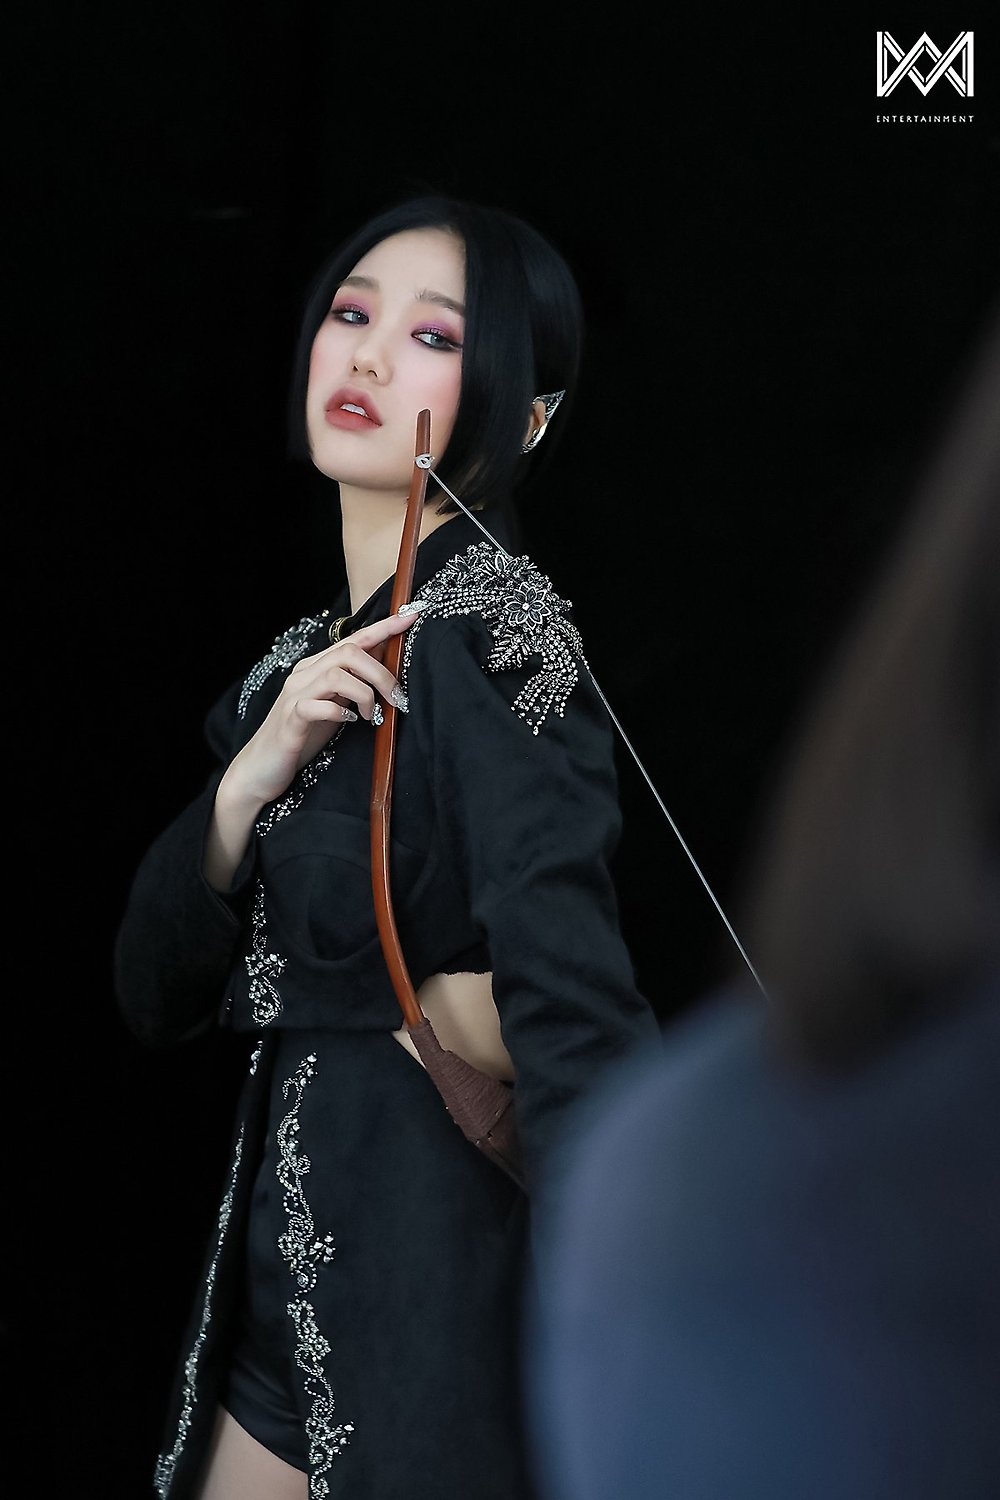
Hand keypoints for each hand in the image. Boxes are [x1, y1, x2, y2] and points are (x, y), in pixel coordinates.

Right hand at [223, 608, 415, 808]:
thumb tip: (387, 664)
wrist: (261, 768)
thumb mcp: (336, 704)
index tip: (412, 616)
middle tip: (396, 698)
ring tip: (372, 715)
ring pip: (336, 674)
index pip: (354, 638)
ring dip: (365, 693)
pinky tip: (349, 721)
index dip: (384, 627)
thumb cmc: (303, 737)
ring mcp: (294, 695)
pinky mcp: (290, 719)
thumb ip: (354, 683)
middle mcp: (304, 675)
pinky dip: (338, 711)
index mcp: (316, 668)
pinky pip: (315, 705)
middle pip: (348, 652)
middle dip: (381, 672)